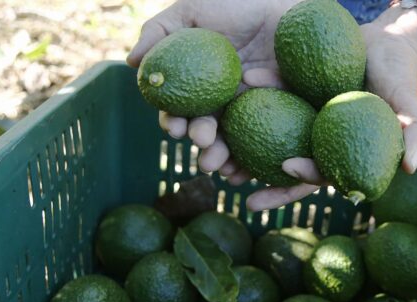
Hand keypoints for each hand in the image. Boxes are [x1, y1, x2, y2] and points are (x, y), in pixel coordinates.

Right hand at [127, 0, 301, 177]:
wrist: (283, 5)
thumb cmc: (235, 4)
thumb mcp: (191, 12)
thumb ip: (158, 32)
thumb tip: (132, 63)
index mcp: (198, 84)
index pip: (180, 110)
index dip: (173, 121)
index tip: (174, 126)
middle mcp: (222, 102)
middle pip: (206, 132)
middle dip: (200, 142)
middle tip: (203, 140)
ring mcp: (250, 111)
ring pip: (233, 143)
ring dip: (222, 158)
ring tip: (220, 164)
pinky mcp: (278, 114)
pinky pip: (265, 141)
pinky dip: (252, 160)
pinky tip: (245, 170)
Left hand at [246, 6, 416, 210]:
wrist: (386, 44)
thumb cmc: (400, 79)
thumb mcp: (409, 106)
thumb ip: (414, 133)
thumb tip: (411, 167)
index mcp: (340, 154)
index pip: (320, 173)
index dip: (303, 176)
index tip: (285, 165)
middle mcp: (316, 141)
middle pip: (284, 164)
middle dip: (258, 177)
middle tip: (230, 179)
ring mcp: (302, 119)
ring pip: (269, 135)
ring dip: (241, 142)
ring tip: (214, 144)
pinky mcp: (292, 95)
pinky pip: (271, 96)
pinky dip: (257, 92)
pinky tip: (240, 85)